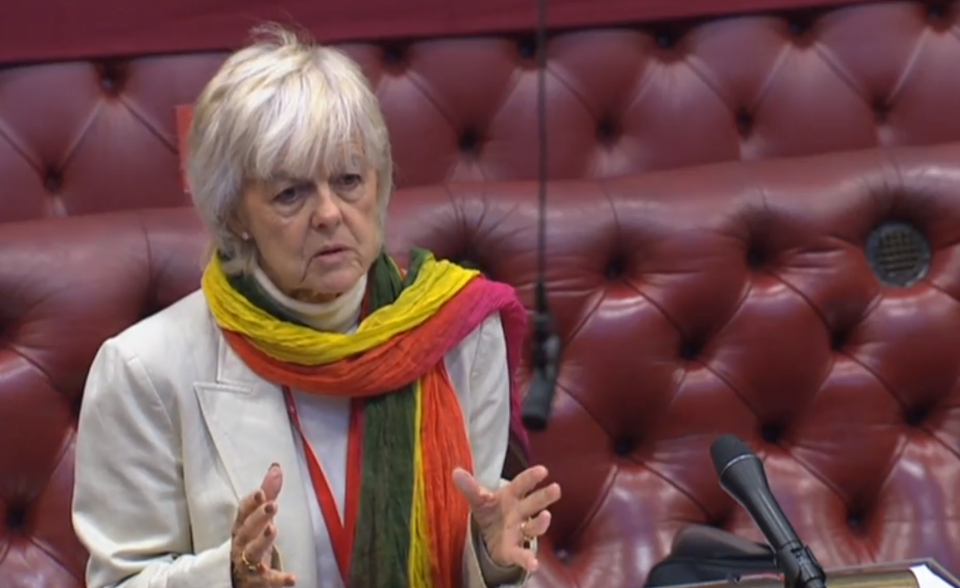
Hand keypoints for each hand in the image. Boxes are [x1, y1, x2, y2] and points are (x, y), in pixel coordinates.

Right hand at [230, 464, 295, 586]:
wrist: (233, 579)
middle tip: (272, 505)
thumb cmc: (250, 542)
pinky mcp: (255, 581)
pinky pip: (266, 581)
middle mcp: (241, 543)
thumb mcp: (259, 518)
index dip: (251, 502)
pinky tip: (292, 578)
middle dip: (259, 516)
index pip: (244, 511)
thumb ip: (269, 494)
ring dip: (262, 541)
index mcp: (242, 526)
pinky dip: (278, 580)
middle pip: (247, 529)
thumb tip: (276, 467)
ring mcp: (246, 563)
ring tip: (273, 530)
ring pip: (252, 552)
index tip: (262, 492)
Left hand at [453, 465, 560, 571]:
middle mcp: (520, 512)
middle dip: (544, 496)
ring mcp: (520, 531)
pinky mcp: (514, 550)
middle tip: (555, 489)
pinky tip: (533, 564)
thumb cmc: (491, 511)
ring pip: (534, 527)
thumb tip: (456, 472)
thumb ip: (470, 488)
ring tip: (546, 517)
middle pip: (533, 503)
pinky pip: (522, 554)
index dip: (531, 477)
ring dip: (541, 523)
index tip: (542, 470)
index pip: (522, 484)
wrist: (490, 536)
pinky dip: (528, 559)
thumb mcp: (479, 500)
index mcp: (511, 496)